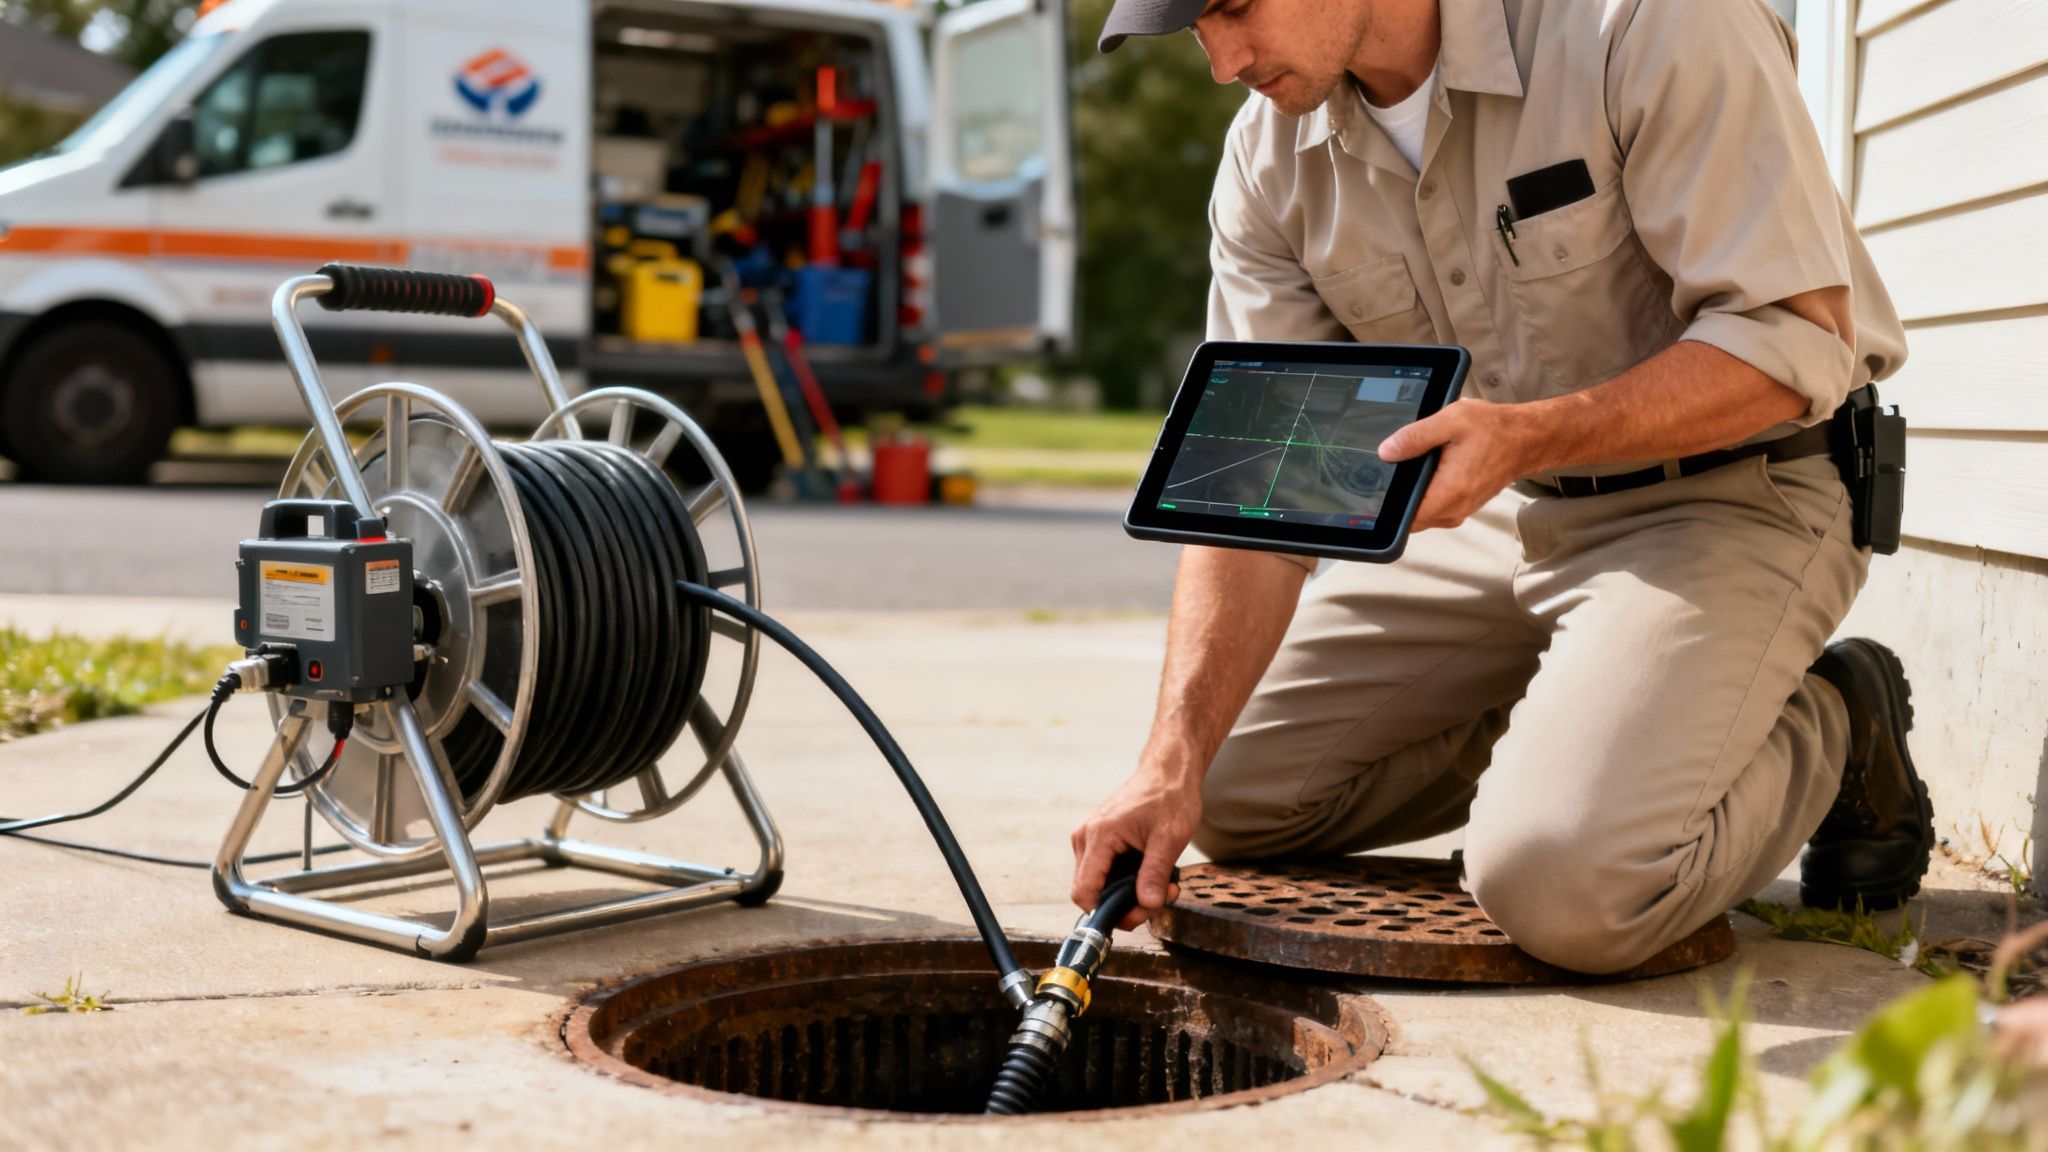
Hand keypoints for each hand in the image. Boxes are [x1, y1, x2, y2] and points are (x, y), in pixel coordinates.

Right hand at [1070, 768, 1200, 929]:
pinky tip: (1154, 874)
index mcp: (1099, 836)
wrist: (1168, 771)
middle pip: (1093, 893)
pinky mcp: (1100, 842)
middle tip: (1161, 898)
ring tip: (1164, 884)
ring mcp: (1091, 840)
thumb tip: (1147, 905)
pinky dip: (1130, 881)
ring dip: (1132, 894)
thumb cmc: (1169, 797)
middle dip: (1127, 905)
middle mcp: (1087, 839)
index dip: (1107, 913)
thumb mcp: (1169, 838)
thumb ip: (1154, 874)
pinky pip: (1108, 873)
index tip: (1139, 914)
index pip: (1084, 892)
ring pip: (1102, 886)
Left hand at [1377, 398, 1537, 530]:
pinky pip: (1434, 508)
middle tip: (1394, 471)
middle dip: (1398, 499)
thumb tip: (1386, 451)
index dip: (1387, 508)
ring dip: (1413, 496)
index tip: (1375, 492)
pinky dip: (1426, 494)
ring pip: (1421, 514)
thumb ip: (1415, 437)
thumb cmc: (1494, 430)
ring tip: (1412, 467)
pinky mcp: (1461, 506)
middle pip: (1410, 517)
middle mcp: (1454, 510)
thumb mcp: (1450, 421)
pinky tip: (1427, 471)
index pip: (1406, 519)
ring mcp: (1458, 511)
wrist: (1524, 438)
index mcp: (1449, 493)